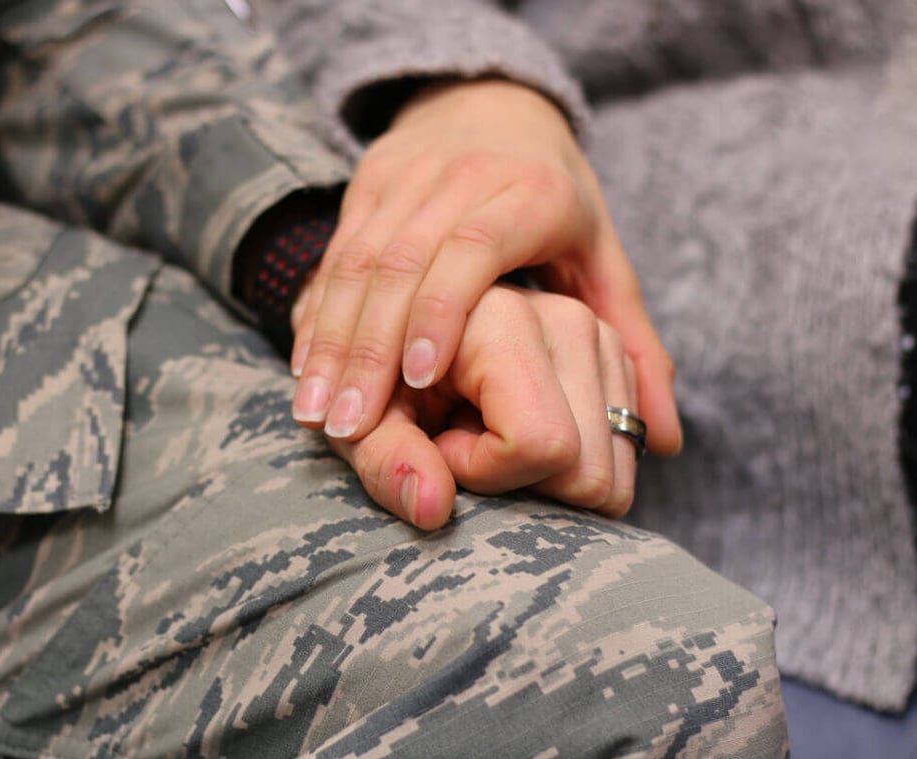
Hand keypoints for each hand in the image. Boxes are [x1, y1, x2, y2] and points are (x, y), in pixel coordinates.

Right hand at [290, 78, 679, 456]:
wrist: (490, 107)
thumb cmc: (555, 200)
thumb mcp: (602, 259)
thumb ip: (630, 345)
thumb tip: (664, 440)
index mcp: (530, 193)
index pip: (472, 247)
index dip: (443, 312)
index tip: (419, 382)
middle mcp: (461, 177)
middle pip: (400, 262)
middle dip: (368, 349)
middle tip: (348, 428)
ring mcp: (405, 177)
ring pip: (356, 261)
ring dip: (330, 341)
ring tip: (316, 415)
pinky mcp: (367, 184)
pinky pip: (333, 255)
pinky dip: (316, 316)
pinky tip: (305, 371)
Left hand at [327, 284, 639, 528]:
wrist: (404, 352)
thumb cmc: (378, 392)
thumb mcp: (365, 428)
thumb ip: (388, 463)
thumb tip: (433, 507)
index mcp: (501, 317)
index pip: (540, 443)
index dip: (482, 470)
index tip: (439, 442)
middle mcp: (565, 316)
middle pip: (587, 468)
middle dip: (523, 482)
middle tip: (465, 442)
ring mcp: (600, 336)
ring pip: (614, 470)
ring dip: (549, 475)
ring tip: (489, 432)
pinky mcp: (613, 358)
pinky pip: (625, 455)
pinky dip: (574, 464)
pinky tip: (520, 429)